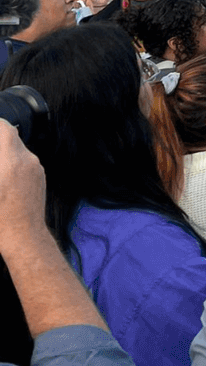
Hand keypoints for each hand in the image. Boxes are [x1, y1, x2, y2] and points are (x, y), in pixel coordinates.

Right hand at [0, 120, 46, 249]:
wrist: (24, 237)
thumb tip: (1, 154)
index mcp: (12, 161)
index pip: (5, 128)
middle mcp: (28, 161)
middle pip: (11, 137)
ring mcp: (37, 169)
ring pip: (18, 149)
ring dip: (3, 150)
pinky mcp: (40, 177)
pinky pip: (24, 161)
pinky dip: (11, 161)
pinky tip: (2, 174)